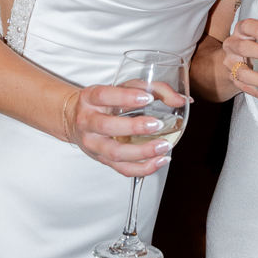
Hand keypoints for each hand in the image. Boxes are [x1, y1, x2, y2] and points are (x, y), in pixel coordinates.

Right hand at [65, 84, 179, 176]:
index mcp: (90, 98)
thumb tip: (182, 100)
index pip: (104, 95)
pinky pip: (122, 169)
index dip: (125, 97)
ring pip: (115, 153)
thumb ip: (154, 89)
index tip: (147, 98)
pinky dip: (143, 168)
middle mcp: (88, 121)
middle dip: (134, 127)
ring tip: (164, 146)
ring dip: (142, 152)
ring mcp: (93, 144)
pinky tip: (161, 160)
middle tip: (157, 124)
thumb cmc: (107, 101)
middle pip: (106, 126)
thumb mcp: (125, 88)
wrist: (76, 120)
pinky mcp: (102, 160)